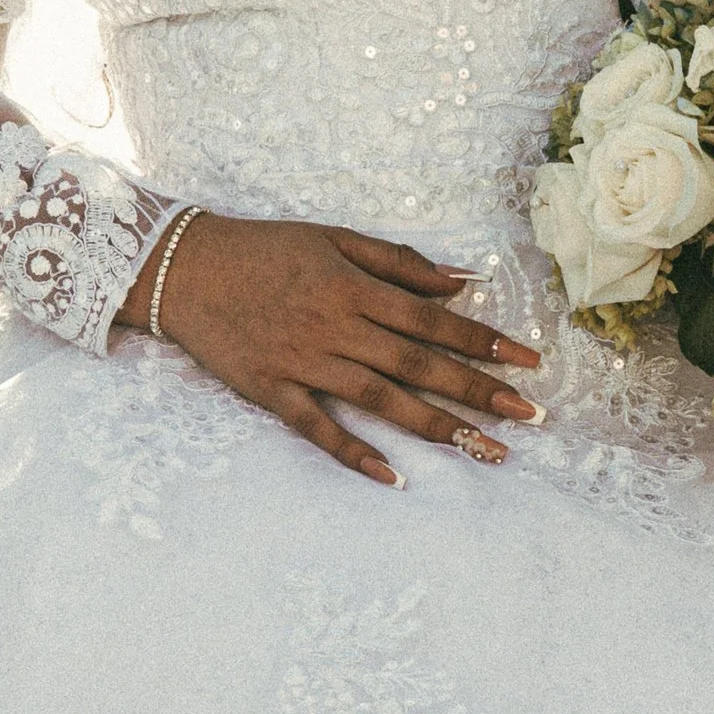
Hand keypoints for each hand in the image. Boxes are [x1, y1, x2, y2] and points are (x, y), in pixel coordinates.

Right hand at [142, 213, 544, 486]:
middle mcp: (336, 328)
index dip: (484, 342)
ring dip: (438, 426)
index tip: (530, 361)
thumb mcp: (334, 237)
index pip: (433, 321)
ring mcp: (304, 363)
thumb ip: (398, 261)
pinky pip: (318, 428)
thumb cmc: (266, 249)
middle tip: (530, 415)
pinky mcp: (271, 391)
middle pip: (419, 365)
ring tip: (487, 449)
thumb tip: (462, 280)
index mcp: (354, 288)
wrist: (183, 267)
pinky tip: (394, 476)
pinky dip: (355, 453)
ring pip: (381, 400)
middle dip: (479, 391)